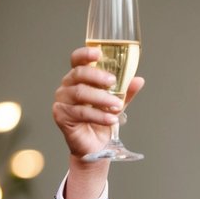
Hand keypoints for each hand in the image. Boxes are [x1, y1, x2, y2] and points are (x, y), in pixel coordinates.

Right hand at [52, 46, 144, 160]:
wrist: (95, 146)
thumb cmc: (101, 121)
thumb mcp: (116, 103)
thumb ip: (125, 91)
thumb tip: (138, 80)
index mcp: (78, 78)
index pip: (77, 60)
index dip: (85, 54)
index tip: (98, 52)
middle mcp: (67, 86)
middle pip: (78, 74)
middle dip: (97, 76)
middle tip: (113, 82)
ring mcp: (62, 101)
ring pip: (80, 93)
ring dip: (101, 99)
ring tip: (117, 106)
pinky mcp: (60, 115)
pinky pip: (80, 112)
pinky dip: (98, 116)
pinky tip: (111, 119)